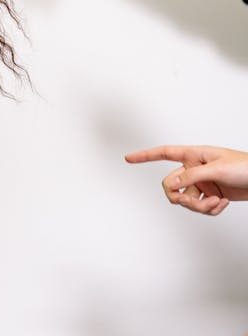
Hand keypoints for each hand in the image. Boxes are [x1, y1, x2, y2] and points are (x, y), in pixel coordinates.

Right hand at [125, 145, 247, 215]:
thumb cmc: (245, 167)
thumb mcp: (216, 170)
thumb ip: (190, 176)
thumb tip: (169, 185)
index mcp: (193, 155)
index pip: (163, 153)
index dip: (145, 156)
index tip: (128, 158)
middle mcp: (194, 169)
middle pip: (171, 185)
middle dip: (181, 198)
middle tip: (193, 202)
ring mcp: (202, 183)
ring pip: (185, 199)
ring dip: (200, 206)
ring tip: (216, 204)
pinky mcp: (210, 195)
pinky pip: (199, 207)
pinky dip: (210, 210)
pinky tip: (222, 204)